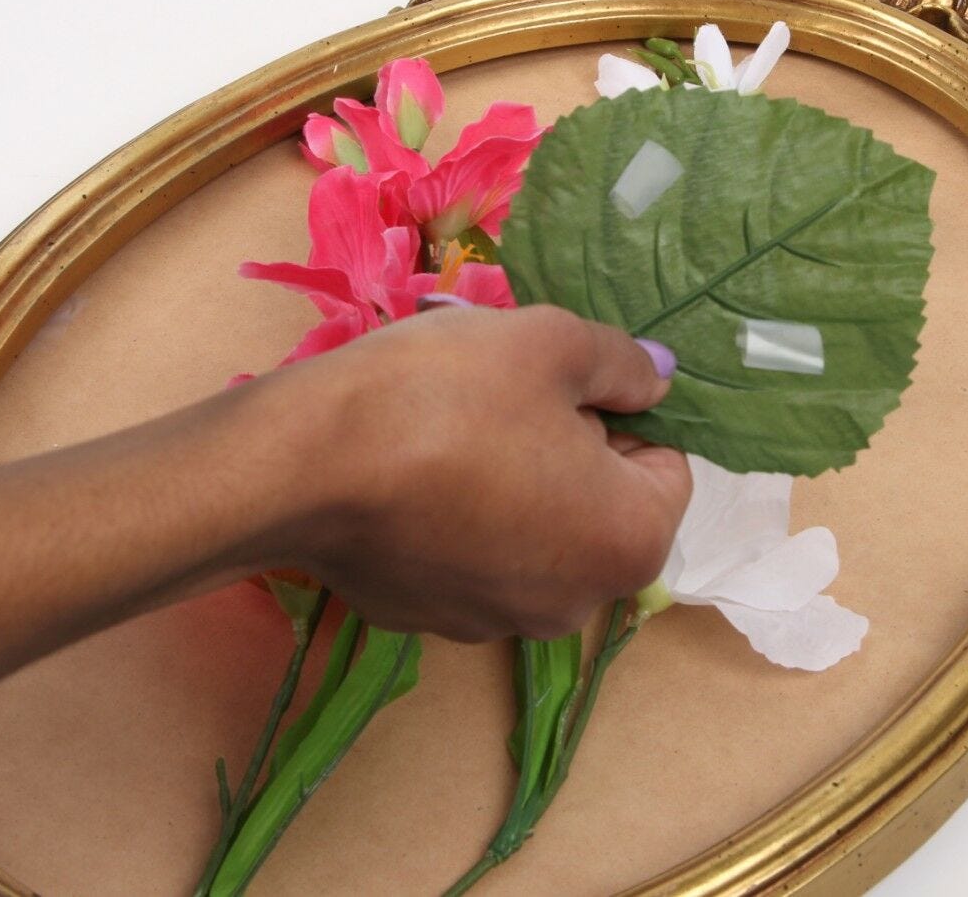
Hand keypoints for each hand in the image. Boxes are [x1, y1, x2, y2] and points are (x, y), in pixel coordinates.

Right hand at [235, 305, 691, 641]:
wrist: (302, 463)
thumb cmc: (447, 394)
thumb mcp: (550, 343)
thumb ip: (622, 363)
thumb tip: (660, 379)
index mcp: (629, 544)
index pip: (665, 466)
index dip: (618, 411)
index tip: (556, 384)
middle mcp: (574, 605)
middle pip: (597, 507)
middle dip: (564, 450)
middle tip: (500, 398)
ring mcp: (494, 625)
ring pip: (531, 533)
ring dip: (509, 483)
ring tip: (446, 429)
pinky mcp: (424, 621)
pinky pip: (466, 558)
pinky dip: (452, 519)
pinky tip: (406, 475)